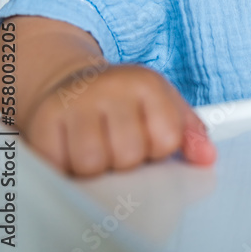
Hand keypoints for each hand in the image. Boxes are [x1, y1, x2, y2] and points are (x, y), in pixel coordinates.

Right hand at [22, 62, 216, 176]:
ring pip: (92, 165)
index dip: (157, 149)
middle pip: (129, 155)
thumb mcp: (162, 105)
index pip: (166, 138)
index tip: (147, 137)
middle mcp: (110, 87)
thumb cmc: (122, 101)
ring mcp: (75, 103)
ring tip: (94, 148)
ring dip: (94, 168)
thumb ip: (190, 131)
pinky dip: (65, 168)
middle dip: (124, 160)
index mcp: (146, 83)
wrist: (72, 83)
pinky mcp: (43, 121)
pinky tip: (70, 150)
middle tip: (116, 143)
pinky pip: (59, 168)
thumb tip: (207, 158)